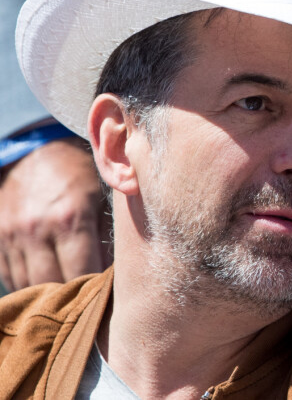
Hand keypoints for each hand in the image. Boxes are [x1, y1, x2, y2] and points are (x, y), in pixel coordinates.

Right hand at [0, 138, 111, 291]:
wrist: (38, 150)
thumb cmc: (80, 173)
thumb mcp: (103, 193)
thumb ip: (109, 230)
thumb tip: (120, 268)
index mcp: (70, 218)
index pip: (83, 272)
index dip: (96, 289)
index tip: (111, 295)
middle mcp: (37, 230)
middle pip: (53, 285)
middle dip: (72, 297)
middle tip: (91, 302)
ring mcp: (12, 235)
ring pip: (28, 285)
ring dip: (49, 294)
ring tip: (69, 298)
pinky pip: (9, 276)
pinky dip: (28, 284)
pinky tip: (47, 283)